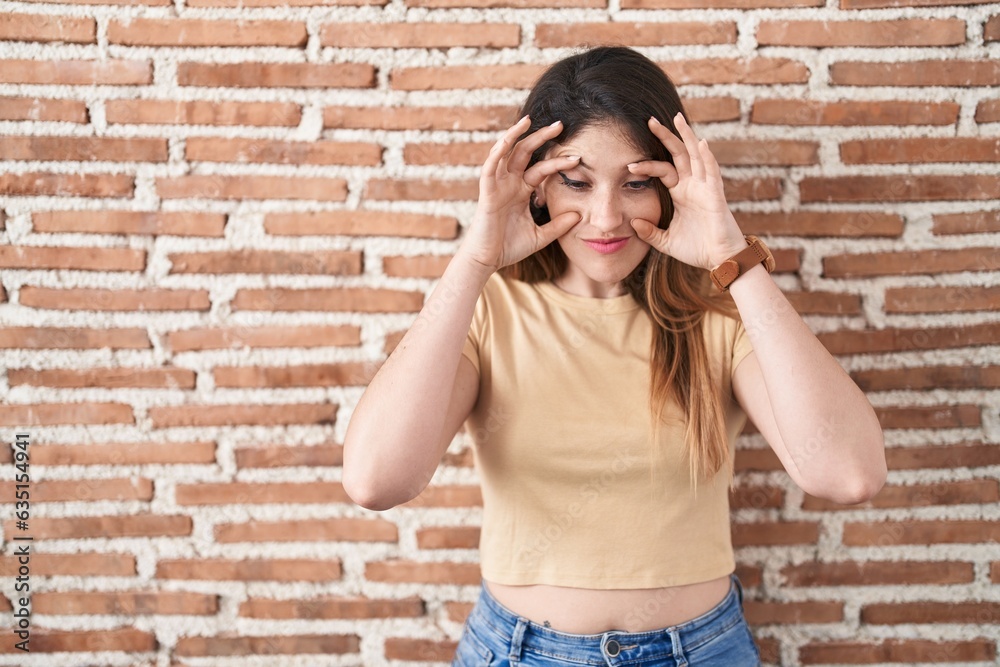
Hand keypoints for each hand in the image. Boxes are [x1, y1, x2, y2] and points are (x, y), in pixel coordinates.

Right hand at [457, 115, 582, 273]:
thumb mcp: (541, 235)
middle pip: (525, 153)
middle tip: (560, 125)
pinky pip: (490, 167)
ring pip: (506, 153)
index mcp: (522, 191)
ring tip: (529, 120)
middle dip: (541, 138)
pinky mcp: (487, 192)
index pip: (542, 169)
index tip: (578, 157)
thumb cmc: (509, 248)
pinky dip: (497, 152)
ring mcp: (497, 185)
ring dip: (517, 135)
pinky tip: (506, 140)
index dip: (558, 162)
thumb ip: (559, 225)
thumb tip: (579, 215)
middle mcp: (509, 183)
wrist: (487, 261)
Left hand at [626, 112, 747, 269]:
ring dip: (687, 137)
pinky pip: (711, 173)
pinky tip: (701, 143)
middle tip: (651, 120)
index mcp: (680, 193)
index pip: (663, 170)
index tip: (629, 164)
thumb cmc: (696, 249)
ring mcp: (705, 188)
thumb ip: (649, 232)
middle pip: (678, 154)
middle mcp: (692, 186)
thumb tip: (632, 223)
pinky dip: (707, 157)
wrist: (719, 261)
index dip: (647, 165)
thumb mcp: (665, 241)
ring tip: (677, 119)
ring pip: (696, 156)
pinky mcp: (715, 195)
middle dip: (666, 137)